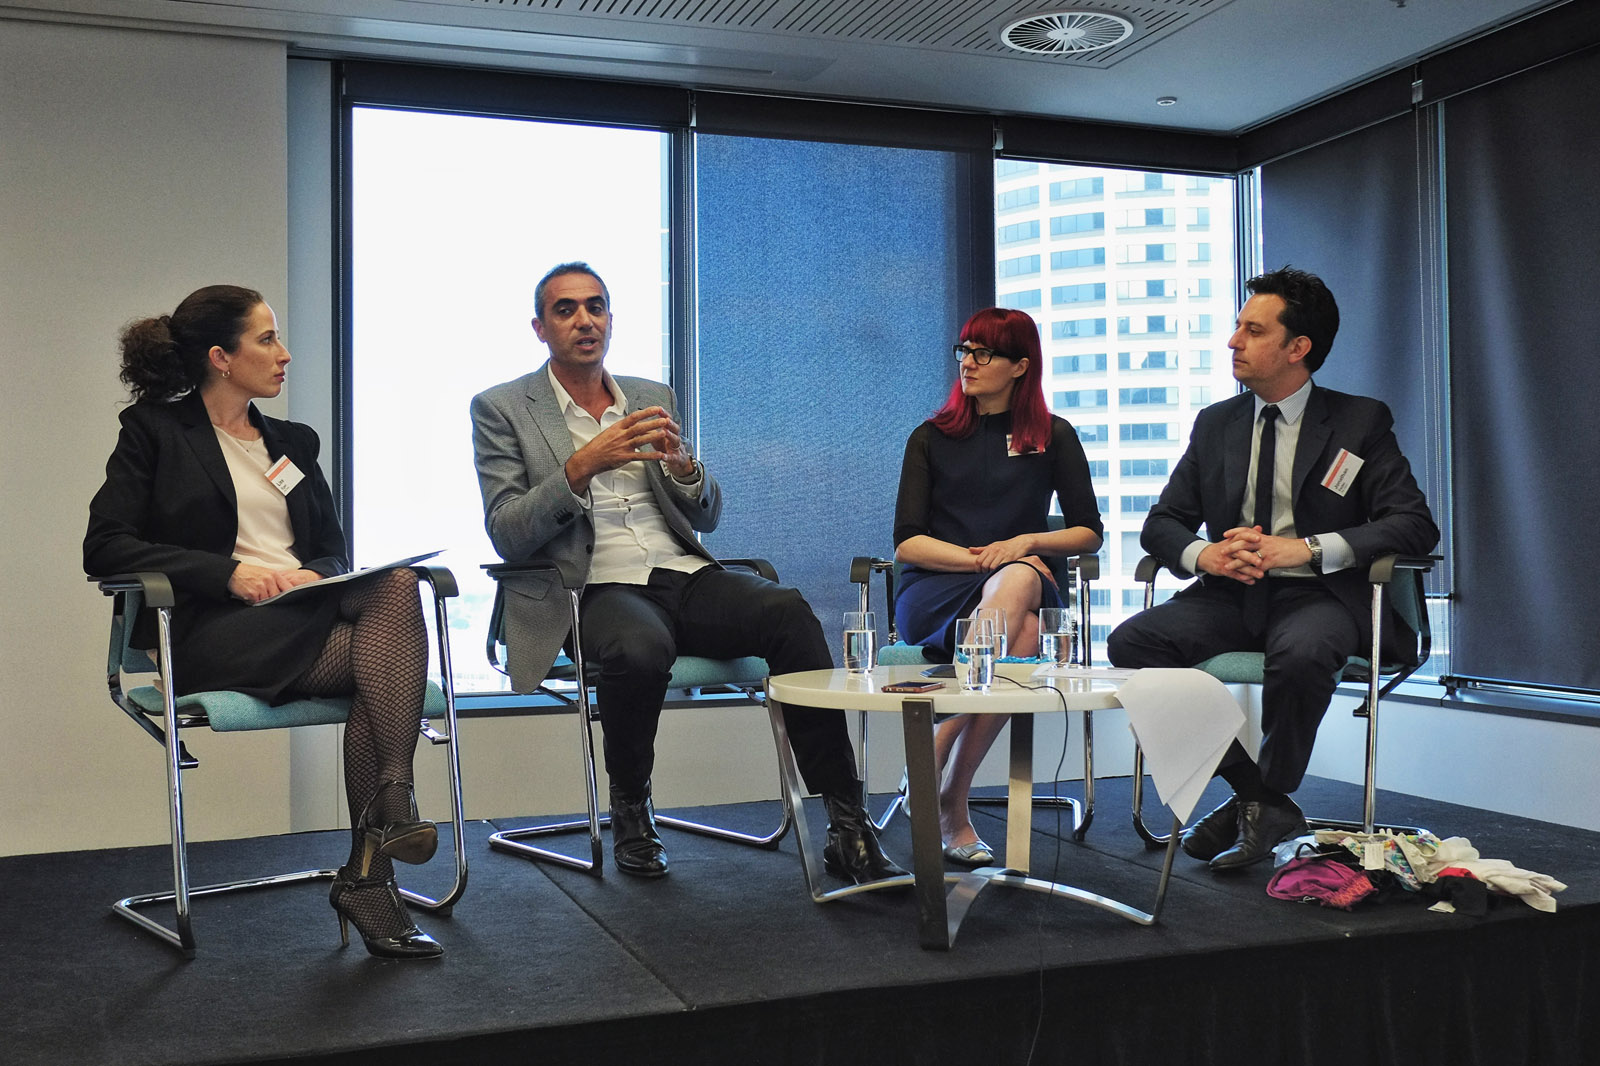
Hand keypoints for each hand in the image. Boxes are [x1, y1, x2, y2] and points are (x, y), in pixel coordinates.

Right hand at [229, 564, 321, 603]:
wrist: (233, 572)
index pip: (288, 588)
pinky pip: (257, 603)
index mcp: (275, 575)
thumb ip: (275, 581)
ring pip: (268, 600)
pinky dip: (254, 602)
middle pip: (278, 596)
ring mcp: (261, 587)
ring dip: (262, 602)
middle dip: (274, 601)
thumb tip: (285, 591)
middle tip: (269, 602)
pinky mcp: (253, 593)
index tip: (292, 602)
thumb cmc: (250, 573)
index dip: (290, 596)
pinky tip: (250, 597)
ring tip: (256, 597)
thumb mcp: (265, 573)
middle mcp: (269, 580)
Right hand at [565, 407, 679, 492]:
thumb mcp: (610, 431)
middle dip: (653, 423)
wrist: (589, 458)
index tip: (656, 408)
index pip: (634, 417)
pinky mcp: (624, 457)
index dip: (646, 412)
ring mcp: (623, 446)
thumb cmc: (600, 445)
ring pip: (640, 440)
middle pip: (639, 427)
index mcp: (617, 427)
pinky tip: (659, 455)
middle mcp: (621, 435)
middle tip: (665, 419)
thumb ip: (623, 427)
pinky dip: (651, 456)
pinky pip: (640, 456)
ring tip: (664, 433)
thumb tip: (636, 423)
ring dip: (653, 436)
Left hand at [966, 536, 1037, 572]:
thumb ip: (981, 549)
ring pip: (992, 567)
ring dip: (991, 572)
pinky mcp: (1010, 558)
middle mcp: (995, 550)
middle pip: (984, 565)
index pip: (978, 560)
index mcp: (990, 548)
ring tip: (993, 573)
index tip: (979, 572)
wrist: (1020, 543)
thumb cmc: (1005, 546)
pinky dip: (999, 571)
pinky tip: (1000, 572)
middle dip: (984, 571)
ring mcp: (1002, 554)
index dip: (977, 568)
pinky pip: (1001, 567)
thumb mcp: (993, 545)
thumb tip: (969, 550)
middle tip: (986, 574)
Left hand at [1199, 527, 1313, 583]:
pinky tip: (1244, 577)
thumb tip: (1255, 541)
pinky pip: (1258, 567)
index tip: (1225, 534)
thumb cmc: (1289, 547)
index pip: (1246, 531)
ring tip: (1227, 566)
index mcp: (1263, 537)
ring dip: (1236, 562)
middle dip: (1231, 547)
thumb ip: (1263, 541)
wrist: (1302, 550)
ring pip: (1248, 556)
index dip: (1235, 531)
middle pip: (1244, 542)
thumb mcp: (1274, 541)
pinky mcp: (1271, 561)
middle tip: (1222, 551)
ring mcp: (1267, 552)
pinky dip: (1250, 573)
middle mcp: (1263, 542)